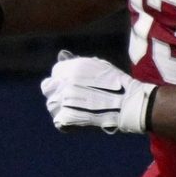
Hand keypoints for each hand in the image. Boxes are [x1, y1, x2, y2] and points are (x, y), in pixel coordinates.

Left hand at [41, 51, 155, 132]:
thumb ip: (76, 61)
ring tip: (78, 110)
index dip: (63, 79)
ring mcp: (62, 101)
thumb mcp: (98, 66)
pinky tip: (80, 120)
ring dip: (61, 107)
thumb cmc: (116, 83)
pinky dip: (67, 122)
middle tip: (71, 98)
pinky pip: (59, 121)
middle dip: (57, 92)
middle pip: (47, 88)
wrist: (128, 104)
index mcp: (69, 68)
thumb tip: (61, 54)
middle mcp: (62, 83)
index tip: (73, 85)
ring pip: (52, 105)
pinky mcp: (64, 118)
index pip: (55, 72)